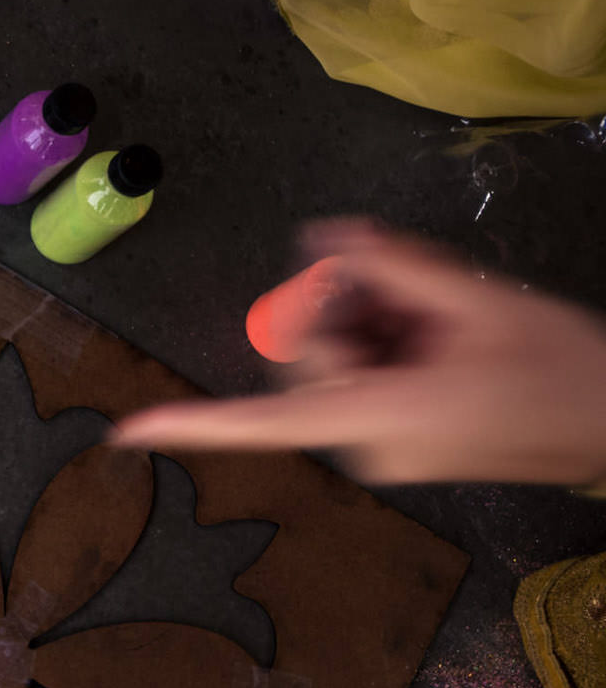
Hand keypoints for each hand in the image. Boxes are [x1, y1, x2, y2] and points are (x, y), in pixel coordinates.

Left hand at [113, 220, 605, 485]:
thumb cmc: (563, 366)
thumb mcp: (478, 301)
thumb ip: (392, 266)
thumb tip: (321, 239)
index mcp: (379, 417)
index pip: (263, 421)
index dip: (192, 424)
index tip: (125, 433)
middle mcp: (365, 442)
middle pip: (304, 355)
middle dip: (340, 305)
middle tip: (406, 280)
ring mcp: (380, 448)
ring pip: (332, 361)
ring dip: (368, 319)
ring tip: (435, 307)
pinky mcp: (394, 442)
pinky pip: (358, 376)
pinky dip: (383, 341)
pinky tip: (434, 328)